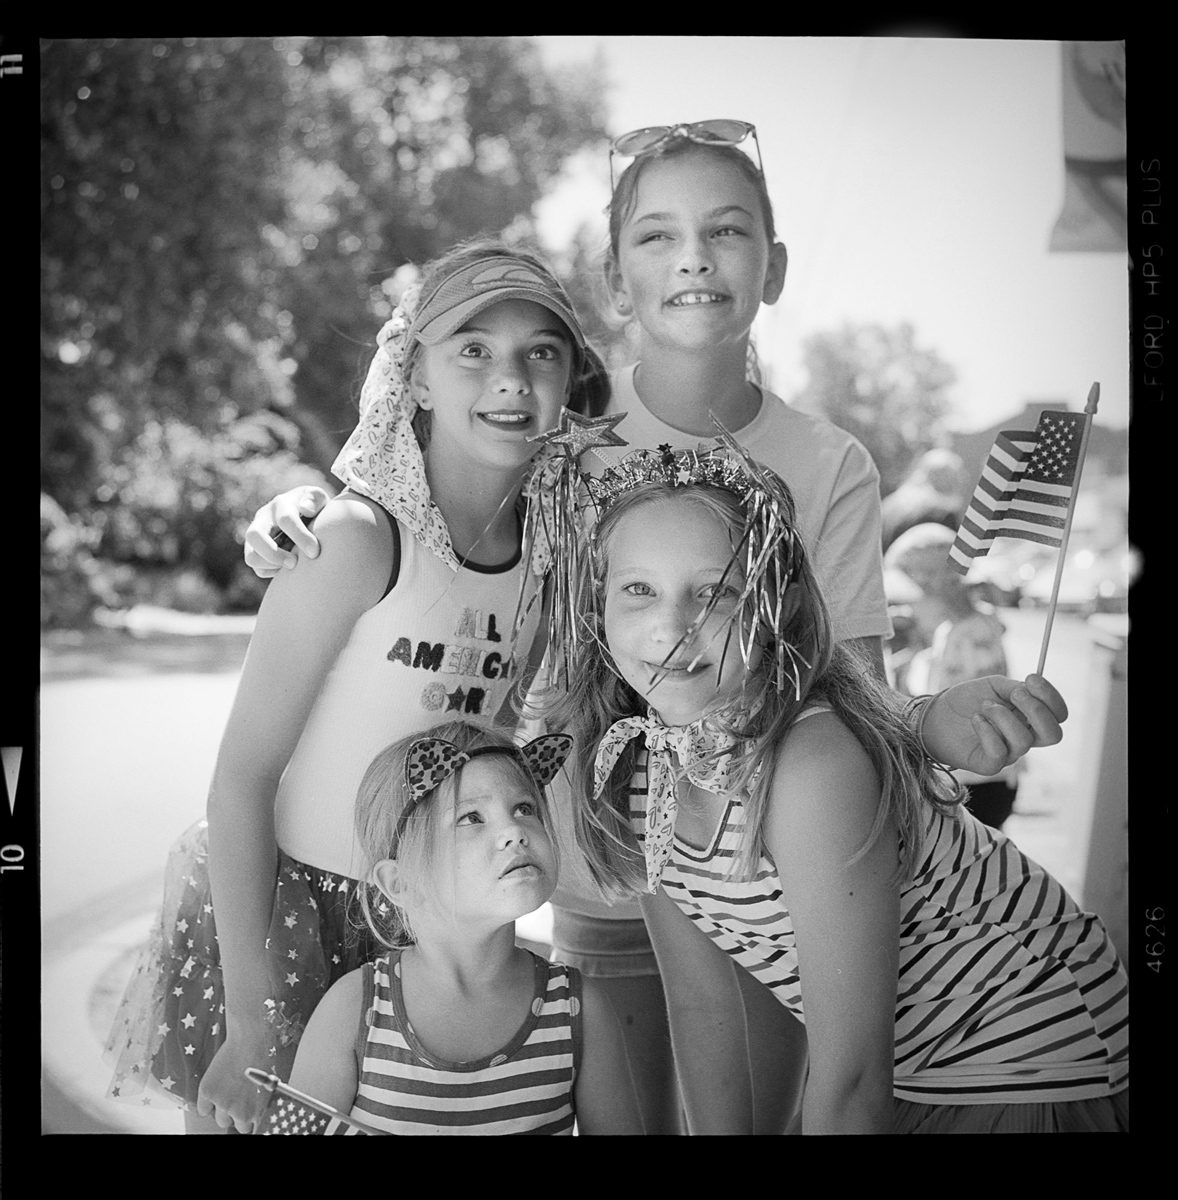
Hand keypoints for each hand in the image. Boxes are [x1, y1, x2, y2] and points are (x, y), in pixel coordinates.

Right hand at [195, 1028, 274, 1133]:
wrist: (252, 1037)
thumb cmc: (266, 1055)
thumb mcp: (272, 1084)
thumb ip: (264, 1103)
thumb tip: (260, 1111)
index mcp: (259, 1112)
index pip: (251, 1130)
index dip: (251, 1122)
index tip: (249, 1117)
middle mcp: (241, 1112)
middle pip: (237, 1125)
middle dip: (238, 1114)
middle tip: (240, 1098)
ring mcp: (223, 1103)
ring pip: (221, 1119)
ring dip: (224, 1110)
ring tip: (230, 1091)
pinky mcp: (208, 1092)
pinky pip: (203, 1110)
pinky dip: (207, 1103)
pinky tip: (215, 1091)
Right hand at [242, 486, 330, 577]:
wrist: (309, 518)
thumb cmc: (316, 509)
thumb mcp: (319, 499)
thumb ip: (314, 499)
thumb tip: (305, 509)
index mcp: (281, 504)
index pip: (285, 519)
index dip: (300, 537)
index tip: (315, 551)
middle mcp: (263, 519)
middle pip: (254, 535)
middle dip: (274, 553)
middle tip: (295, 563)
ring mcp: (256, 537)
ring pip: (251, 556)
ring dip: (271, 565)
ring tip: (292, 567)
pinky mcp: (257, 553)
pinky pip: (258, 569)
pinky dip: (272, 572)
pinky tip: (289, 570)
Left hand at [920, 674, 1067, 775]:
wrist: (936, 715)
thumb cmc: (966, 700)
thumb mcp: (993, 686)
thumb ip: (1016, 687)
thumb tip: (1032, 689)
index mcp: (1030, 718)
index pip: (1058, 715)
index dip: (1051, 697)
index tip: (1031, 678)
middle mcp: (1024, 738)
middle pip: (1053, 735)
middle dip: (1037, 710)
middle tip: (1014, 693)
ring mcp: (1008, 754)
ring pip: (1023, 741)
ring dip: (1003, 717)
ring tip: (984, 706)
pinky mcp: (989, 765)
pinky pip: (999, 753)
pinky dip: (987, 731)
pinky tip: (975, 719)